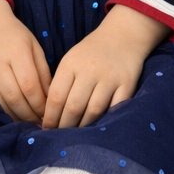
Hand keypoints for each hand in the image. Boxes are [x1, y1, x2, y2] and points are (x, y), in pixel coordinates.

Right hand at [0, 7, 52, 124]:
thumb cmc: (13, 35)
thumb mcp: (33, 47)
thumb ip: (43, 72)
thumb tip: (50, 100)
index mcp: (17, 51)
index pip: (30, 86)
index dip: (39, 105)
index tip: (47, 114)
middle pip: (13, 97)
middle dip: (27, 115)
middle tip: (36, 123)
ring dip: (12, 116)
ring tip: (23, 121)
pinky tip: (4, 115)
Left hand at [40, 6, 169, 129]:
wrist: (123, 36)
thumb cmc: (91, 52)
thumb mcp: (71, 61)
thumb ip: (60, 83)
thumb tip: (48, 114)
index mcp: (71, 64)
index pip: (56, 96)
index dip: (50, 116)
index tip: (46, 128)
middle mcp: (90, 71)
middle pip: (73, 106)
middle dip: (64, 126)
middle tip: (59, 137)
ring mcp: (110, 78)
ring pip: (93, 110)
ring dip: (82, 127)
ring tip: (75, 136)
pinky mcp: (127, 84)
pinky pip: (115, 108)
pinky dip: (105, 120)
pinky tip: (97, 128)